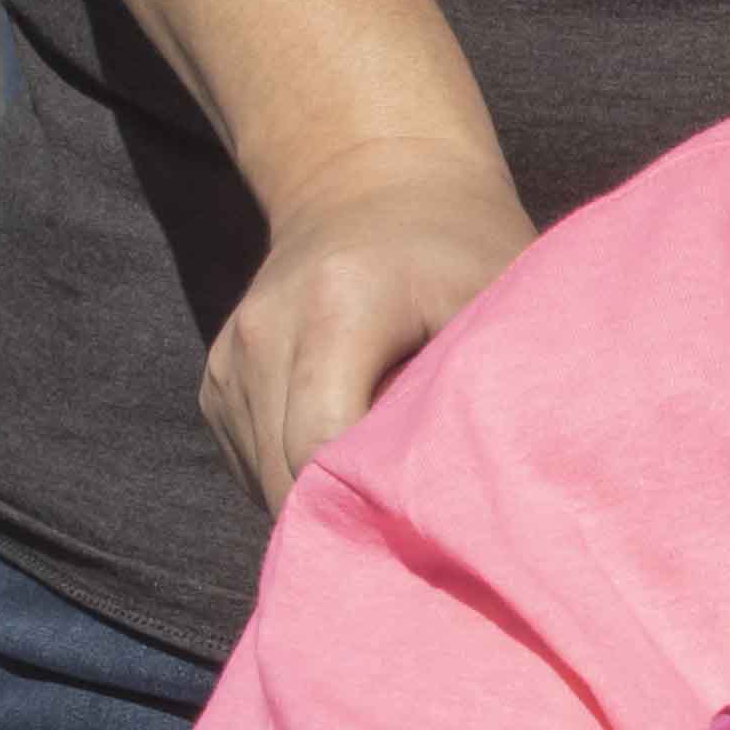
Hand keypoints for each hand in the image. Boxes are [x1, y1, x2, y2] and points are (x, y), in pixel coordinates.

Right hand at [198, 137, 538, 510]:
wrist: (373, 182)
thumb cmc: (463, 249)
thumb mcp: (500, 296)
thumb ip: (499, 383)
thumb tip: (512, 490)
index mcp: (339, 306)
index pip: (322, 445)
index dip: (370, 505)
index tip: (427, 529)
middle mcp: (265, 329)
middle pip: (285, 476)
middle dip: (346, 523)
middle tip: (415, 547)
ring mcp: (232, 357)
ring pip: (263, 482)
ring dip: (320, 507)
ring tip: (387, 499)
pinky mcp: (217, 383)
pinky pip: (252, 467)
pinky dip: (297, 484)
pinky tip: (348, 463)